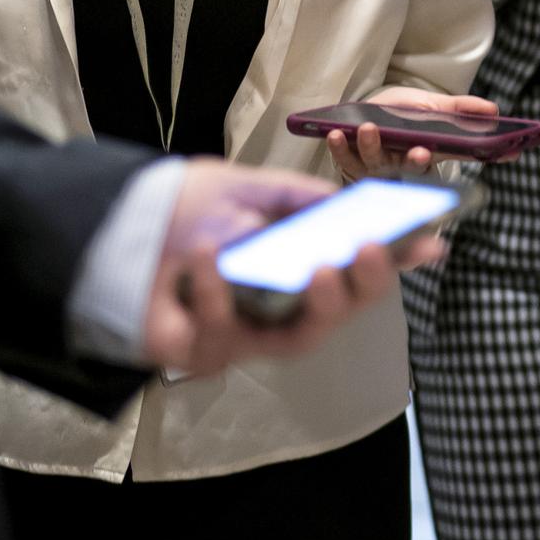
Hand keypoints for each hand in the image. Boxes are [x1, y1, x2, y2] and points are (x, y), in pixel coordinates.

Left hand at [142, 158, 442, 376]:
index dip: (400, 260)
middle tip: (371, 251)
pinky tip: (206, 260)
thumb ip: (294, 196)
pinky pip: (224, 336)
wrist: (106, 233)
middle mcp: (281, 303)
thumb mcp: (242, 187)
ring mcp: (248, 333)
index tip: (434, 246)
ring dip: (319, 304)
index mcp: (297, 261)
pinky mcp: (207, 353)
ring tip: (318, 268)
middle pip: (345, 308)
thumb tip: (347, 204)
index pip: (359, 267)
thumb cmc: (179, 212)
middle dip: (368, 283)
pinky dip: (218, 295)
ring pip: (304, 337)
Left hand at [323, 87, 504, 181]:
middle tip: (420, 152)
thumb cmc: (403, 112)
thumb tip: (494, 111)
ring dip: (372, 146)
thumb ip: (461, 108)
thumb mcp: (434, 106)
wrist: (368, 113)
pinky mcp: (351, 163)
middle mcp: (406, 165)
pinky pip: (344, 160)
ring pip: (376, 163)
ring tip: (368, 129)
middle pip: (414, 167)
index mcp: (431, 152)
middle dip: (416, 162)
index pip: (462, 156)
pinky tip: (336, 133)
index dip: (487, 158)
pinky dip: (339, 148)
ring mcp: (378, 167)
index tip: (508, 156)